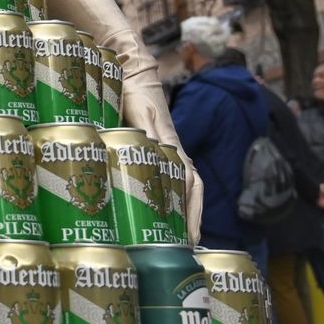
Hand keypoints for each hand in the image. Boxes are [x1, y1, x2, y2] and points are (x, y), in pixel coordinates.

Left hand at [118, 57, 205, 235]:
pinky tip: (164, 219)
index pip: (189, 184)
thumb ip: (147, 122)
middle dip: (190, 220)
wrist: (132, 75)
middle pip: (191, 192)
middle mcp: (174, 154)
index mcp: (172, 147)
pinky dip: (174, 202)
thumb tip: (157, 147)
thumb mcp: (140, 107)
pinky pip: (171, 182)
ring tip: (181, 242)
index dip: (190, 210)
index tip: (189, 235)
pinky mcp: (157, 155)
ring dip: (185, 214)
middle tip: (186, 247)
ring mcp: (168, 156)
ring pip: (183, 189)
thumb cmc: (135, 91)